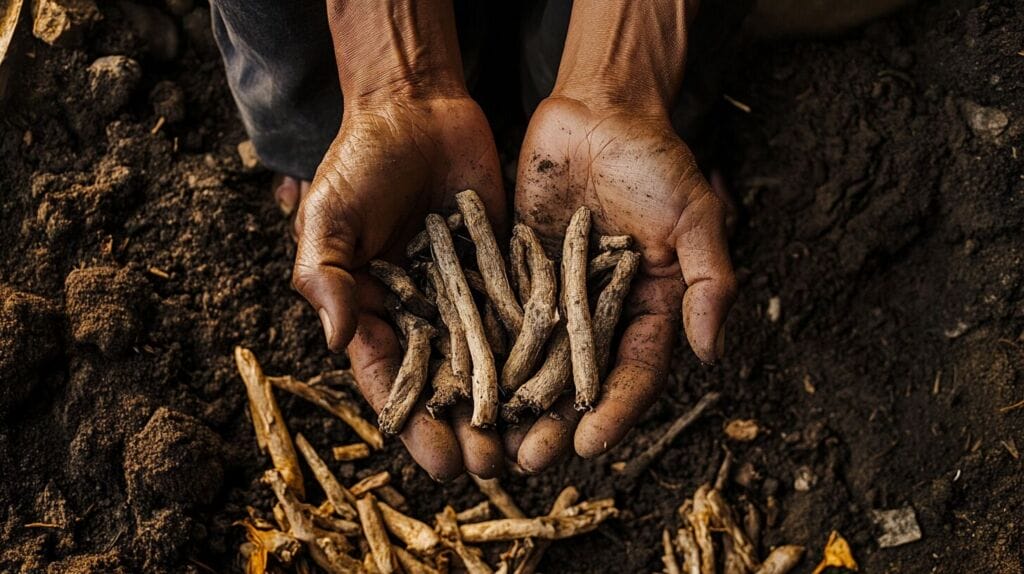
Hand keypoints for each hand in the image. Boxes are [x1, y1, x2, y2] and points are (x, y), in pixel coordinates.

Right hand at [292, 95, 505, 479]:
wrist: (416, 107)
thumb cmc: (359, 160)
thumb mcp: (328, 216)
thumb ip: (325, 277)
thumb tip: (337, 342)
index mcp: (370, 311)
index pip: (389, 381)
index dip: (413, 425)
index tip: (439, 464)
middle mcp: (420, 313)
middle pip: (444, 384)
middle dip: (465, 429)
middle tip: (493, 467)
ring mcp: (465, 294)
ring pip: (489, 361)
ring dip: (506, 405)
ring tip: (528, 444)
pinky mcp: (503, 269)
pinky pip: (521, 315)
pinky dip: (538, 351)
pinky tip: (560, 386)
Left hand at [507, 95, 735, 471]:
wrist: (599, 111)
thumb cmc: (655, 159)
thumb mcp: (696, 214)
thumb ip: (709, 279)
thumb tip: (711, 351)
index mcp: (650, 308)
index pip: (634, 371)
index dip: (616, 411)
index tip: (591, 445)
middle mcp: (601, 312)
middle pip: (577, 380)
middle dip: (554, 422)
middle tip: (529, 460)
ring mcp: (556, 296)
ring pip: (533, 360)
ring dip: (513, 402)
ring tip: (489, 442)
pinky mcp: (517, 273)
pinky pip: (499, 318)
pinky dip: (482, 351)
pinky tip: (460, 383)